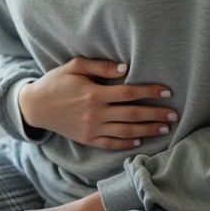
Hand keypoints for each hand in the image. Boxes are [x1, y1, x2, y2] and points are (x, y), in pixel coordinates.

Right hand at [19, 57, 178, 148]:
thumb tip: (125, 68)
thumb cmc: (55, 82)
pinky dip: (127, 142)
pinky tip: (139, 139)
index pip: (129, 93)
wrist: (35, 106)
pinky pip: (111, 143)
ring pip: (126, 131)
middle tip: (174, 115)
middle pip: (132, 114)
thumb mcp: (74, 66)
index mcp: (94, 94)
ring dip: (147, 130)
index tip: (167, 91)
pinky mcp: (87, 139)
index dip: (149, 91)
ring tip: (164, 128)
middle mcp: (95, 114)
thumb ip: (100, 67)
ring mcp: (92, 129)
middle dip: (156, 114)